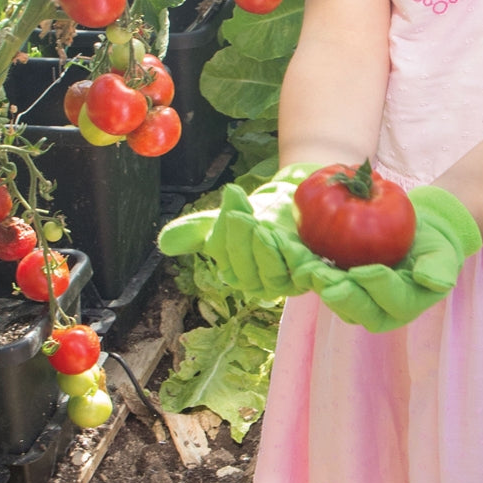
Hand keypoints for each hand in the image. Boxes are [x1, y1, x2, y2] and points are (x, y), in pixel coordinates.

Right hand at [157, 163, 322, 303]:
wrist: (291, 198)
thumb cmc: (254, 214)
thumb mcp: (221, 219)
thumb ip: (194, 231)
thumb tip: (165, 243)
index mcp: (242, 276)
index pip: (233, 268)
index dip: (228, 242)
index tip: (230, 213)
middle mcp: (268, 284)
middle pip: (254, 274)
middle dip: (246, 245)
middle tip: (242, 216)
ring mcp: (294, 279)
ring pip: (279, 275)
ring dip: (269, 251)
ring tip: (262, 225)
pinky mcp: (316, 269)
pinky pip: (307, 271)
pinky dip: (299, 258)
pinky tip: (290, 238)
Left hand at [305, 186, 482, 332]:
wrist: (418, 233)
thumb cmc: (434, 245)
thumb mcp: (444, 253)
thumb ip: (440, 268)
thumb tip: (433, 281)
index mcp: (405, 307)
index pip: (392, 300)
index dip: (376, 287)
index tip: (363, 271)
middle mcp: (377, 311)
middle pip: (356, 308)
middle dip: (339, 293)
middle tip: (324, 276)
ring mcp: (354, 299)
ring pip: (334, 296)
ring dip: (316, 281)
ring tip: (303, 265)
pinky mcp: (337, 283)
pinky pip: (321, 278)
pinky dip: (306, 265)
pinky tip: (294, 249)